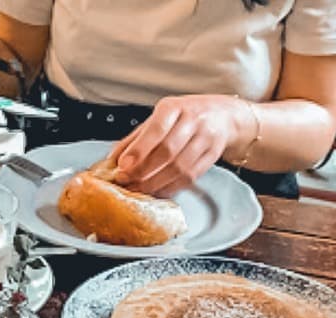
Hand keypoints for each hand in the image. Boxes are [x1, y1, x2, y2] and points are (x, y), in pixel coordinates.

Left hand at [110, 95, 245, 196]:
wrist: (223, 116)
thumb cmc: (184, 117)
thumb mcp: (159, 118)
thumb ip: (135, 138)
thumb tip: (112, 159)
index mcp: (175, 108)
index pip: (156, 129)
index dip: (138, 150)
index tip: (123, 166)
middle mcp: (193, 120)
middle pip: (167, 152)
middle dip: (143, 171)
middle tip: (126, 182)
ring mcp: (206, 139)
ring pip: (179, 168)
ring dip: (155, 183)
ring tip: (138, 189)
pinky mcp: (212, 156)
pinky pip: (189, 178)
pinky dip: (169, 188)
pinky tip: (156, 191)